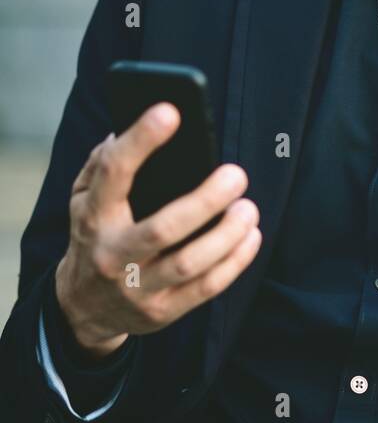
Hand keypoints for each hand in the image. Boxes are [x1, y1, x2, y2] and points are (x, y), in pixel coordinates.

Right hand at [55, 103, 261, 356]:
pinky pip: (206, 289)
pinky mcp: (162, 311)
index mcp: (92, 217)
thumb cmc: (94, 236)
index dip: (140, 140)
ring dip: (226, 235)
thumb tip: (126, 129)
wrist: (82, 308)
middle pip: (163, 228)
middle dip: (205, 201)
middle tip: (236, 174)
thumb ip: (100, 165)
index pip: (114, 173)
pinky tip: (251, 236)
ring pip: (188, 263)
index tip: (170, 111)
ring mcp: (138, 287)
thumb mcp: (82, 200)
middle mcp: (113, 254)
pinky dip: (234, 262)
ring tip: (248, 208)